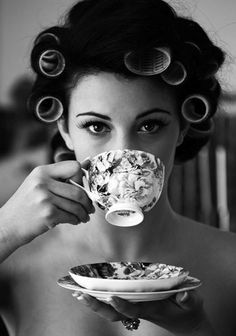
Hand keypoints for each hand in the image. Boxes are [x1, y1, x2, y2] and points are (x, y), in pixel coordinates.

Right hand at [0, 160, 94, 247]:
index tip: (81, 187)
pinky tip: (75, 221)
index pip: (74, 167)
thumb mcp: (38, 184)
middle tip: (89, 209)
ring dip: (83, 213)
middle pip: (78, 190)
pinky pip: (71, 216)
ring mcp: (44, 198)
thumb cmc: (27, 205)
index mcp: (42, 171)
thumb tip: (87, 162)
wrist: (7, 225)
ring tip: (83, 217)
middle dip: (87, 202)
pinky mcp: (47, 214)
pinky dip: (76, 220)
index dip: (81, 178)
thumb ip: (60, 176)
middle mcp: (42, 182)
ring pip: (76, 205)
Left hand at [73, 290, 215, 334]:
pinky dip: (101, 299)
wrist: (185, 323)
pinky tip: (90, 292)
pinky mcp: (135, 304)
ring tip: (77, 293)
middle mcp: (139, 309)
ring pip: (111, 310)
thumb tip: (184, 295)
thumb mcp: (192, 304)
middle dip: (97, 305)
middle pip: (114, 313)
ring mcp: (136, 308)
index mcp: (151, 309)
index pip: (133, 309)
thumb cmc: (188, 312)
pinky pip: (115, 304)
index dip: (122, 305)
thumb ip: (188, 300)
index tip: (112, 297)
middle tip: (81, 295)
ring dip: (94, 303)